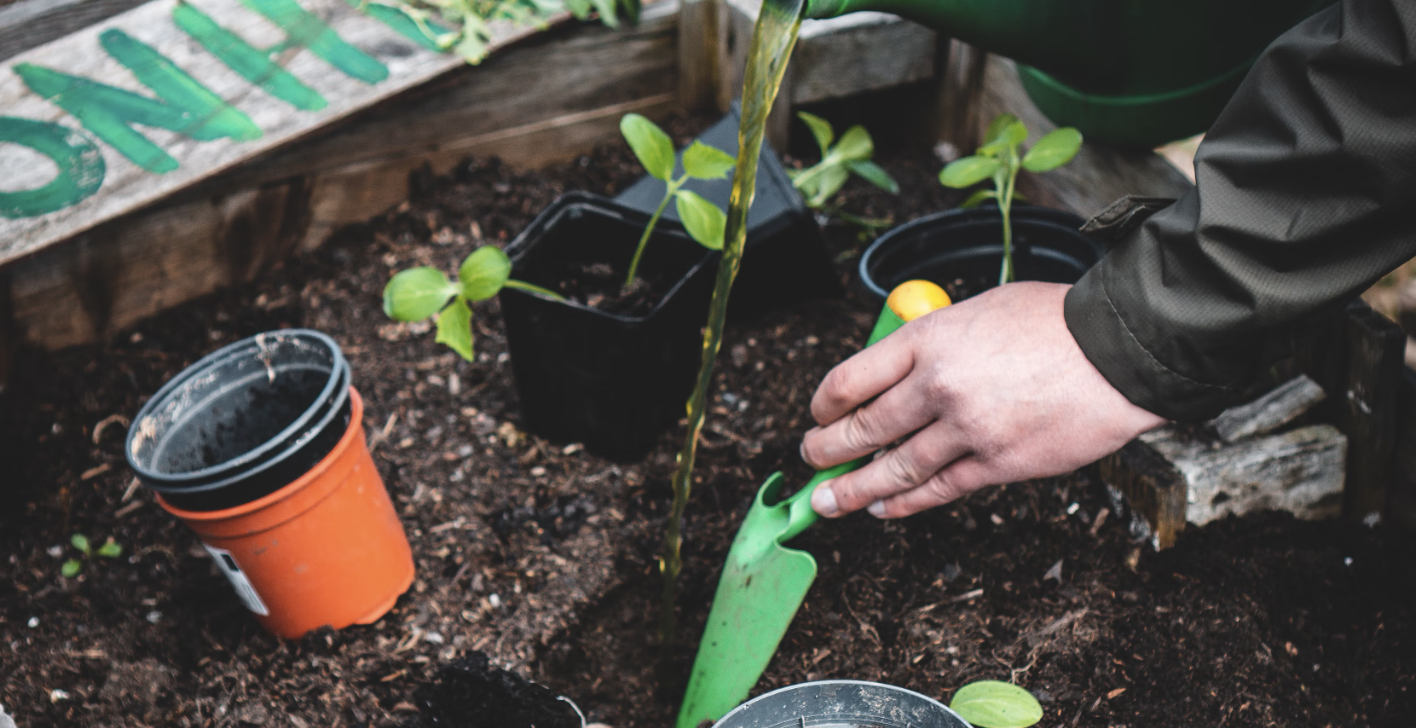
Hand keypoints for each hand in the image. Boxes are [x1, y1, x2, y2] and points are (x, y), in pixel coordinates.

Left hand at [801, 282, 1165, 518]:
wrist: (1119, 351)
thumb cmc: (1055, 322)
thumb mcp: (978, 309)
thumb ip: (934, 340)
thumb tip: (900, 369)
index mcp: (928, 339)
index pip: (850, 378)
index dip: (824, 403)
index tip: (817, 414)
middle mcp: (938, 386)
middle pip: (863, 428)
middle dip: (826, 450)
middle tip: (810, 459)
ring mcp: (966, 429)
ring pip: (893, 469)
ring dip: (853, 490)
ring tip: (827, 501)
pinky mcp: (997, 464)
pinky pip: (938, 490)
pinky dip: (904, 503)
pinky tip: (883, 508)